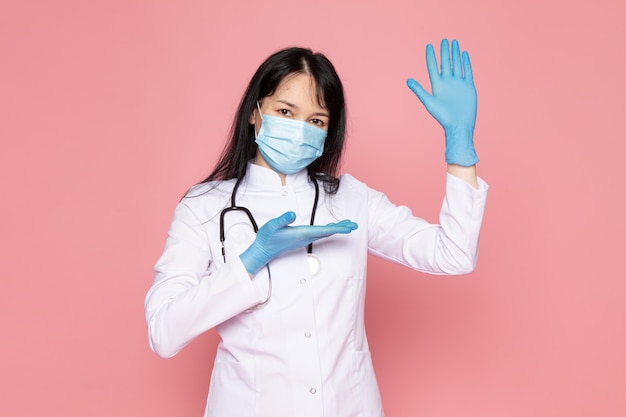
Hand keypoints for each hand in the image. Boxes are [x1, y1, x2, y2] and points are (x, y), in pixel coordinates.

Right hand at [240, 211, 357, 274]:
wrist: (263, 250)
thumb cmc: (267, 238)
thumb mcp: (272, 226)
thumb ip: (282, 220)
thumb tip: (292, 214)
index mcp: (302, 234)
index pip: (324, 230)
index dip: (338, 228)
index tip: (349, 227)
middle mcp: (306, 237)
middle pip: (328, 232)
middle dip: (342, 228)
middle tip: (355, 225)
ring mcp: (304, 238)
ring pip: (325, 233)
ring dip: (336, 229)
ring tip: (347, 224)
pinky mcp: (302, 237)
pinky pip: (320, 234)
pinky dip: (328, 229)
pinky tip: (331, 227)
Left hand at [407, 39, 478, 165]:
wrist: (459, 124)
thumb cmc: (442, 116)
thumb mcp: (429, 102)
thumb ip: (419, 90)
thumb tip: (407, 80)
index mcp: (437, 85)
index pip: (433, 67)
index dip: (431, 56)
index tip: (429, 45)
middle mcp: (448, 82)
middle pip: (445, 63)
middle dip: (444, 51)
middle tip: (444, 40)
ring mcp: (458, 84)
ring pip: (456, 65)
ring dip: (455, 54)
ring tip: (454, 42)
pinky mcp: (468, 86)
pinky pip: (467, 71)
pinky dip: (466, 62)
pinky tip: (464, 54)